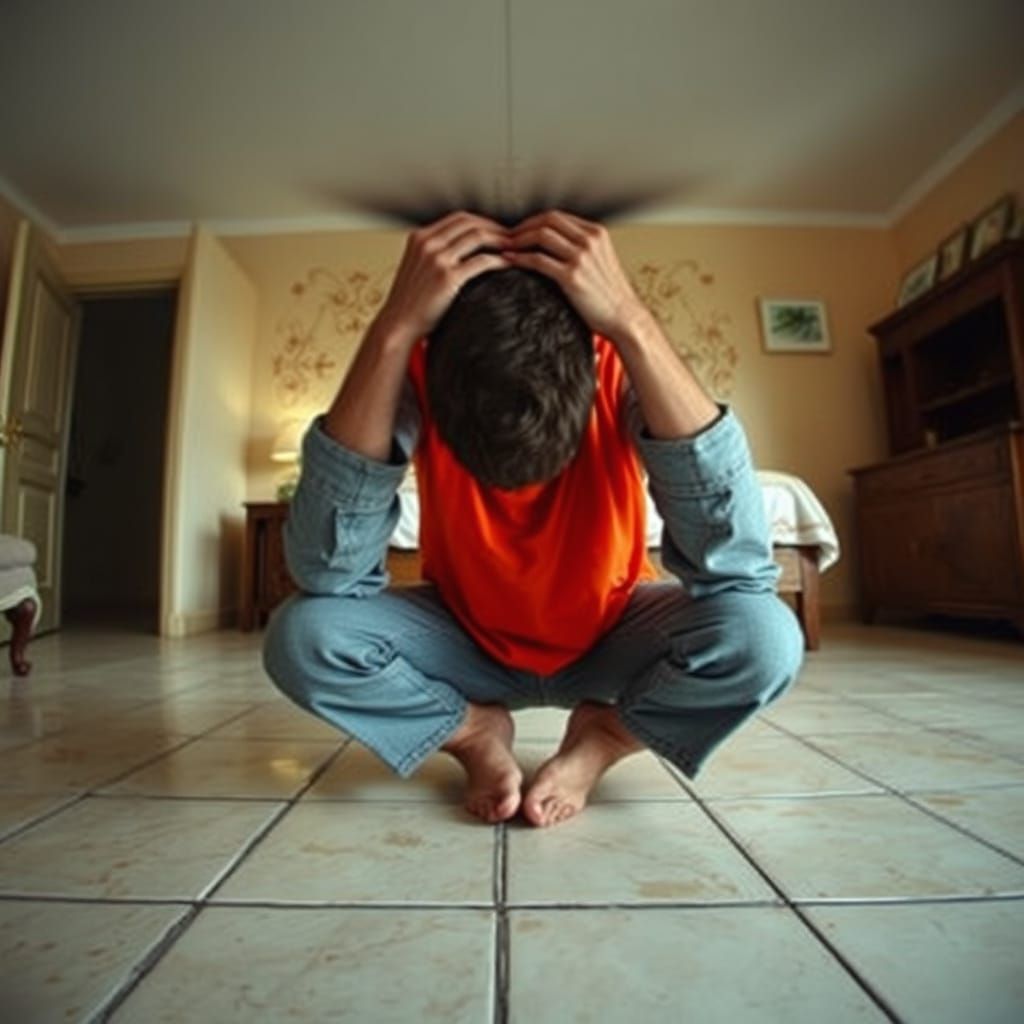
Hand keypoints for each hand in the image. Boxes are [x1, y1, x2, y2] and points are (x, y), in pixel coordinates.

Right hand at [375, 212, 509, 343]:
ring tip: (515, 248)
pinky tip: (509, 265)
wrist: (398, 326)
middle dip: (495, 227)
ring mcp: (437, 259)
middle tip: (512, 237)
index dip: (482, 222)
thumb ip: (434, 254)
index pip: (458, 218)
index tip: (497, 231)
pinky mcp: (447, 278)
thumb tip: (461, 250)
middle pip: (470, 223)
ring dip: (501, 240)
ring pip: (478, 236)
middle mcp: (427, 243)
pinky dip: (499, 260)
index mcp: (420, 238)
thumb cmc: (409, 303)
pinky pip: (481, 261)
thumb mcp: (417, 268)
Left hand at [504, 210, 648, 339]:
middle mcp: (590, 241)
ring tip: (505, 248)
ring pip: (541, 236)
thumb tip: (554, 244)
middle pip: (547, 220)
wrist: (623, 317)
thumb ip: (580, 248)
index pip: (558, 216)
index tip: (519, 230)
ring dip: (518, 240)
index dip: (533, 221)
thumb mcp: (600, 261)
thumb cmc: (609, 295)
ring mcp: (581, 257)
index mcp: (596, 233)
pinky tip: (510, 261)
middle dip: (523, 226)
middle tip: (507, 236)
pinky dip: (520, 258)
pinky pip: (539, 260)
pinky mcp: (572, 276)